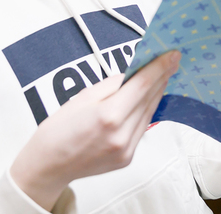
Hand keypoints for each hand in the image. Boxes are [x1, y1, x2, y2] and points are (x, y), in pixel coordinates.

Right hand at [10, 50, 180, 209]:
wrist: (48, 165)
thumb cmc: (58, 129)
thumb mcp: (82, 97)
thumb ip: (112, 85)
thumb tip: (133, 76)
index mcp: (109, 116)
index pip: (142, 85)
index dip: (159, 67)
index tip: (172, 54)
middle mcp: (122, 135)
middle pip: (149, 99)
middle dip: (161, 77)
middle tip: (172, 60)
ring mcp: (127, 149)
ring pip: (149, 114)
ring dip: (156, 94)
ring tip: (163, 76)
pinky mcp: (128, 158)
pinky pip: (142, 128)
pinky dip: (146, 111)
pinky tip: (148, 99)